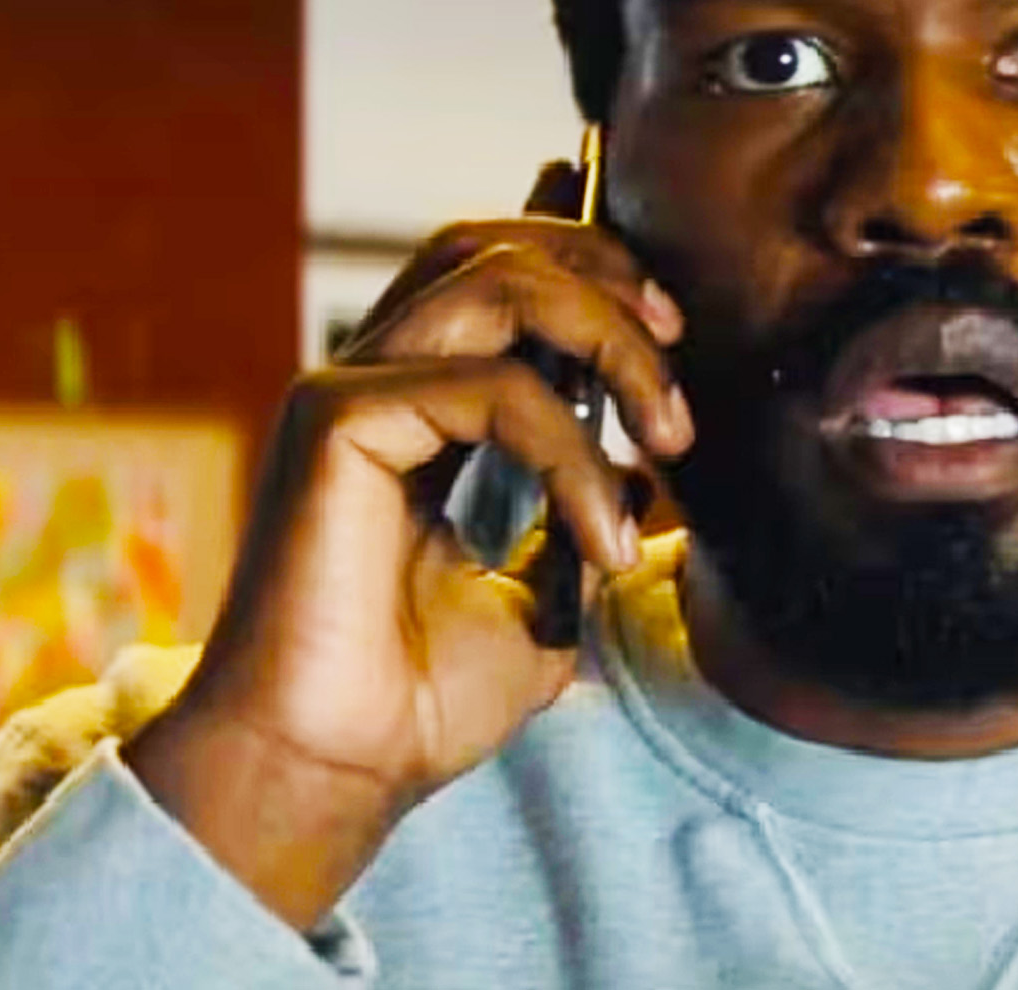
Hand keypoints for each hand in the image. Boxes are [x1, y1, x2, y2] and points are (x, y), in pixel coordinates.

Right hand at [127, 163, 688, 928]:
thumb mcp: (544, 598)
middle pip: (496, 246)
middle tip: (681, 346)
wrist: (336, 772)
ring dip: (612, 340)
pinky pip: (496, 388)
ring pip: (500, 280)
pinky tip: (608, 541)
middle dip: (608, 270)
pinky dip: (575, 456)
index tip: (671, 312)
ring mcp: (349, 390)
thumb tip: (651, 462)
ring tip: (671, 431)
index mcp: (416, 409)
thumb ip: (584, 513)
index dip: (579, 249)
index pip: (493, 276)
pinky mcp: (337, 418)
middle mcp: (376, 381)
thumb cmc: (420, 703)